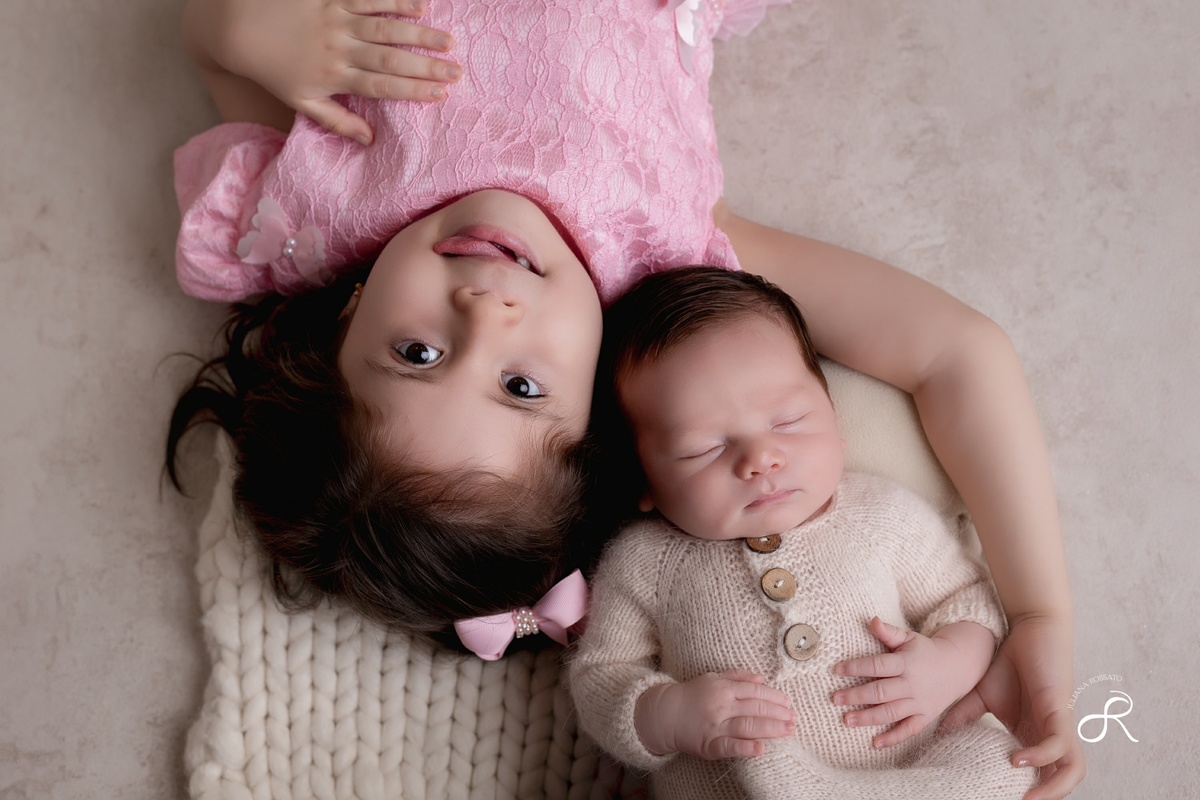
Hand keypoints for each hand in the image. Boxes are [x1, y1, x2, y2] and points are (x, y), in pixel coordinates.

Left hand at [185, 0, 461, 142]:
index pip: (382, 86)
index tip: (441, 94)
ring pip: (385, 28)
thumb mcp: (302, 102)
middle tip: (457, 70)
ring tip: (448, 41)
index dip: (413, 90)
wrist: (239, 28)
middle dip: (427, 65)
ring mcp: (337, 20)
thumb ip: (338, 121)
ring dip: (419, 34)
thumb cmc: (273, 69)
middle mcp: (340, 49)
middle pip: (391, 59)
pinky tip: (420, 5)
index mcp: (335, 78)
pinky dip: (395, 1)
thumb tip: (370, 140)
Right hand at [634, 670, 794, 759]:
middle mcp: (721, 705)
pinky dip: (745, 747)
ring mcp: (715, 725)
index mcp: (723, 688)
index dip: (775, 697)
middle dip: (778, 714)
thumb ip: (737, 677)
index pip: (755, 692)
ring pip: (748, 726)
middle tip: (794, 719)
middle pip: (756, 708)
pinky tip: (761, 748)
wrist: (666, 714)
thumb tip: (761, 679)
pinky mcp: (709, 744)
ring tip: (788, 730)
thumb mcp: (713, 678)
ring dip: (771, 728)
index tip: (789, 704)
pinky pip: (729, 746)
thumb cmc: (693, 696)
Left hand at [832, 617, 993, 748]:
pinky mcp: (925, 716)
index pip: (876, 666)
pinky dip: (893, 738)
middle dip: (856, 696)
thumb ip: (889, 632)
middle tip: (835, 699)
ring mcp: (919, 702)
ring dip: (868, 718)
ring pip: (890, 713)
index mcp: (905, 663)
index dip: (855, 667)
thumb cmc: (925, 651)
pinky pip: (908, 730)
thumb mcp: (908, 638)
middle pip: (880, 692)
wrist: (957, 666)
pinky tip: (875, 743)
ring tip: (847, 720)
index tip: (836, 670)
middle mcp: (911, 684)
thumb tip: (871, 619)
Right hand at [938, 616, 1084, 799]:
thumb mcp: (981, 694)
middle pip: (1065, 779)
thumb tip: (939, 731)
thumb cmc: (1011, 661)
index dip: (1032, 790)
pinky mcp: (1059, 712)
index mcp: (1034, 735)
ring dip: (1053, 789)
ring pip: (1072, 770)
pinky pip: (1058, 745)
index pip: (1042, 774)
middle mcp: (1050, 735)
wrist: (1031, 628)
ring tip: (1027, 796)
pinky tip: (1017, 758)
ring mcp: (1057, 724)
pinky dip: (1041, 757)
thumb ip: (965, 715)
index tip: (1000, 797)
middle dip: (1047, 797)